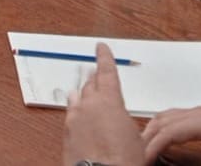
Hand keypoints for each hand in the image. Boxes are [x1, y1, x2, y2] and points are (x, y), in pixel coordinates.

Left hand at [63, 44, 145, 165]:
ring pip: (77, 97)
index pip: (106, 70)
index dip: (104, 56)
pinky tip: (79, 115)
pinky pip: (71, 114)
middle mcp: (88, 104)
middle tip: (98, 75)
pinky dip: (76, 111)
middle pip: (90, 83)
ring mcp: (74, 117)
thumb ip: (122, 120)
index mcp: (108, 100)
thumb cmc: (122, 159)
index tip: (100, 46)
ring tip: (87, 94)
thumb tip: (118, 121)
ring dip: (83, 94)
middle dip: (95, 78)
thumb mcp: (135, 136)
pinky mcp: (66, 130)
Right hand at [142, 104, 200, 165]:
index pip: (167, 133)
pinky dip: (161, 128)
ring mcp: (198, 112)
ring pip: (164, 117)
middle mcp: (195, 113)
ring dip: (151, 131)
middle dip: (144, 140)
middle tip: (136, 158)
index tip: (141, 161)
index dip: (151, 148)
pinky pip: (173, 117)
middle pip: (160, 122)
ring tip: (143, 150)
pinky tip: (162, 139)